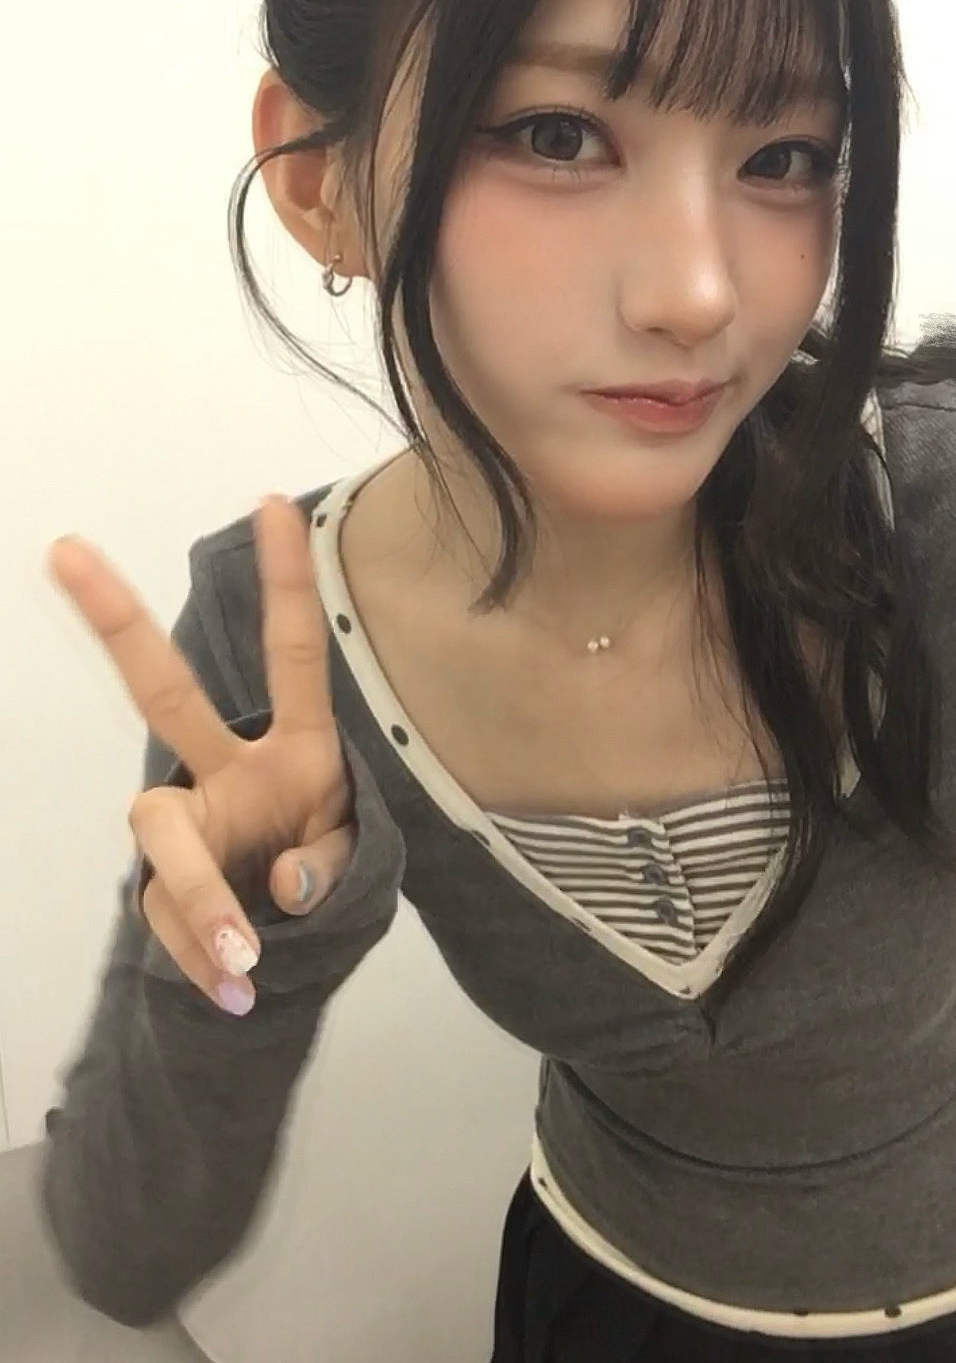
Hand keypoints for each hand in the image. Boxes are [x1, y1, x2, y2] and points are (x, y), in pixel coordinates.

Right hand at [47, 496, 354, 1015]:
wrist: (281, 955)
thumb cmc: (325, 879)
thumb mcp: (353, 871)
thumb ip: (329, 874)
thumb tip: (279, 882)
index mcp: (298, 748)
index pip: (292, 654)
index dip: (286, 582)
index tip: (275, 501)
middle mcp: (230, 770)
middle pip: (163, 692)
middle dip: (118, 622)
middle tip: (67, 549)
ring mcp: (187, 824)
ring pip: (164, 837)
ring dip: (199, 900)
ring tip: (244, 962)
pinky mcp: (158, 886)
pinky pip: (170, 922)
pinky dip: (203, 960)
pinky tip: (234, 989)